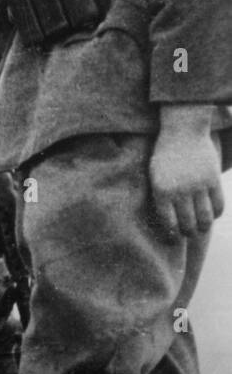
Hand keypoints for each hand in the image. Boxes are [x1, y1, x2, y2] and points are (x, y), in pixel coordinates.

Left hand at [151, 106, 223, 238]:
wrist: (183, 133)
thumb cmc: (164, 156)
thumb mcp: (155, 176)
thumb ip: (161, 197)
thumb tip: (169, 221)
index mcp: (161, 191)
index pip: (169, 223)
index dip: (173, 235)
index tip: (174, 239)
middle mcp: (180, 191)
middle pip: (189, 224)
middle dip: (188, 233)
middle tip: (188, 234)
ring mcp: (199, 186)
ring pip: (205, 219)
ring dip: (203, 228)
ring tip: (200, 228)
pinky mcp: (214, 181)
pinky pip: (218, 206)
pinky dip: (215, 215)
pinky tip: (210, 215)